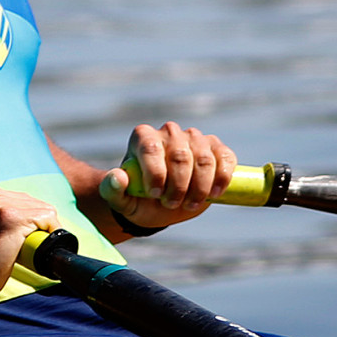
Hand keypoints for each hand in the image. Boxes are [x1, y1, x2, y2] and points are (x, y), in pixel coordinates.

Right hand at [0, 185, 60, 307]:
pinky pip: (49, 219)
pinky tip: (35, 249)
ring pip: (44, 212)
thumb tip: (17, 221)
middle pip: (35, 204)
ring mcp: (1, 204)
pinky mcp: (13, 218)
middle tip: (24, 248)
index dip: (29, 221)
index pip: (22, 200)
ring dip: (43, 233)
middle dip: (37, 226)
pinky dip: (50, 235)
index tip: (23, 239)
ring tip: (24, 250)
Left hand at [97, 121, 234, 234]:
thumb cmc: (139, 198)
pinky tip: (214, 193)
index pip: (151, 148)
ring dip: (200, 187)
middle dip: (179, 186)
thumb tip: (118, 177)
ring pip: (204, 158)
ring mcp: (195, 138)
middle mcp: (169, 132)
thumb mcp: (120, 200)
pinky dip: (223, 177)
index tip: (155, 195)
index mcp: (143, 137)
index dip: (155, 173)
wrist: (162, 203)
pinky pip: (225, 157)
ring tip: (191, 204)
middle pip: (180, 156)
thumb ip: (112, 189)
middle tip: (172, 205)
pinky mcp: (216, 149)